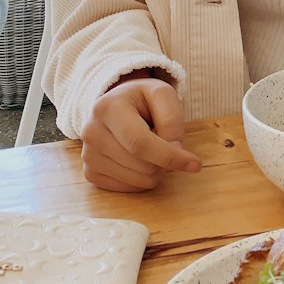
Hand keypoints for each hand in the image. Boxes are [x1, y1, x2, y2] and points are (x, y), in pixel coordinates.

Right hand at [80, 77, 201, 192]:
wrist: (116, 105)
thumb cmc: (142, 100)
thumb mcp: (162, 95)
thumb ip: (171, 121)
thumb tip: (173, 153)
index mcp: (108, 108)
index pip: (140, 143)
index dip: (170, 157)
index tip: (195, 164)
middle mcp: (91, 132)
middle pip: (142, 165)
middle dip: (164, 161)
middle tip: (164, 142)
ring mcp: (87, 155)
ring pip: (137, 180)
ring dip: (154, 169)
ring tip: (147, 146)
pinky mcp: (90, 173)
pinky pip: (127, 188)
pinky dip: (141, 178)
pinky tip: (137, 159)